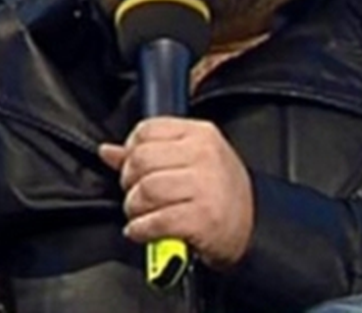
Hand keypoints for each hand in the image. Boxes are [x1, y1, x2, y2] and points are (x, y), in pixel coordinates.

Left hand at [98, 117, 253, 269]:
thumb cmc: (219, 191)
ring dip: (133, 208)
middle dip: (128, 182)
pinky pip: (155, 221)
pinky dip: (141, 229)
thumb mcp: (189, 161)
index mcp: (200, 134)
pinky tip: (142, 230)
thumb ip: (148, 152)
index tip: (133, 167)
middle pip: (140, 161)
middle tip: (136, 194)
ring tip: (140, 213)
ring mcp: (205, 187)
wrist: (254, 226)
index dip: (130, 151)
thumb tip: (108, 151)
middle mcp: (204, 156)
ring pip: (145, 190)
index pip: (146, 130)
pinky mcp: (202, 219)